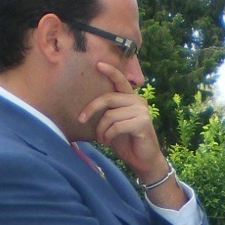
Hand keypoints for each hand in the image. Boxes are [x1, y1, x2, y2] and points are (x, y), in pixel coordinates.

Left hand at [77, 62, 164, 177]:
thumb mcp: (114, 123)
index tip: (98, 64)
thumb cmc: (127, 142)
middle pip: (108, 98)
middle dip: (91, 109)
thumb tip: (88, 107)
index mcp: (131, 98)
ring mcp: (142, 111)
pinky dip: (108, 136)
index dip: (110, 71)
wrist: (143, 161)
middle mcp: (138, 101)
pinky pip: (117, 126)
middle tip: (81, 120)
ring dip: (101, 130)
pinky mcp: (142, 123)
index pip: (120, 81)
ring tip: (102, 139)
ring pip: (110, 115)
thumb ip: (108, 112)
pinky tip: (108, 142)